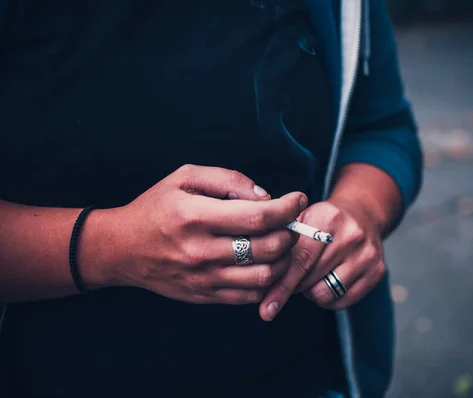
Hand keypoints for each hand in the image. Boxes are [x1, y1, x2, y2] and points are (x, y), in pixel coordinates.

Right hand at [91, 165, 306, 304]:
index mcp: (195, 216)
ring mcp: (203, 278)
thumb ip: (228, 179)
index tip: (297, 199)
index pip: (258, 216)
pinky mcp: (204, 296)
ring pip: (264, 277)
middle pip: (267, 248)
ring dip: (284, 260)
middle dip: (289, 233)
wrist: (121, 249)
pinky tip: (264, 263)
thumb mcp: (185, 177)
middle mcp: (201, 251)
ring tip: (280, 243)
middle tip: (289, 222)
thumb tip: (265, 196)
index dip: (287, 208)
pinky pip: (249, 295)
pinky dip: (267, 280)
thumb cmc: (155, 207)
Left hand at [258, 199, 385, 320]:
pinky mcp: (377, 271)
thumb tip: (258, 278)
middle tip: (288, 281)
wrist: (363, 214)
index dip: (281, 284)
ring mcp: (367, 254)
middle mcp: (351, 235)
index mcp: (328, 217)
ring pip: (325, 293)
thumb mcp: (303, 219)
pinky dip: (328, 298)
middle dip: (293, 286)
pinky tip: (327, 282)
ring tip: (311, 278)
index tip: (266, 307)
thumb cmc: (323, 222)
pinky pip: (342, 301)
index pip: (300, 258)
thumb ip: (281, 241)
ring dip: (311, 292)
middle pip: (310, 278)